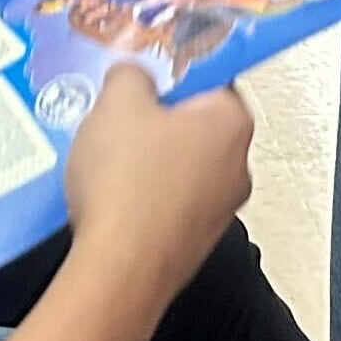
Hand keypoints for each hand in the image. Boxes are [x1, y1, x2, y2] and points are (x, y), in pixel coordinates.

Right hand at [55, 64, 252, 321]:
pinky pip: (165, 201)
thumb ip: (131, 75)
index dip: (173, 70)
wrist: (117, 270)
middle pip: (193, 123)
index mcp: (231, 123)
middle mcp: (237, 166)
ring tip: (103, 155)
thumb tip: (133, 75)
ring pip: (177, 164)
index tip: (147, 70)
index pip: (212, 76)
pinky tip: (106, 193)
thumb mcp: (117, 102)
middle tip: (117, 112)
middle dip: (152, 117)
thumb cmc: (128, 189)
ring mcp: (217, 209)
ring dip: (142, 157)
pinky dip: (139, 194)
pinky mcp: (192, 240)